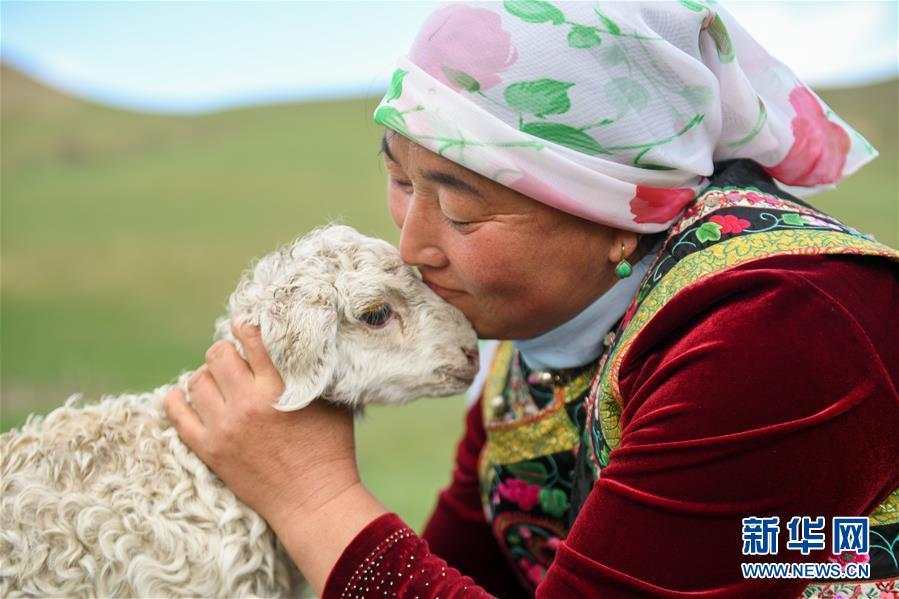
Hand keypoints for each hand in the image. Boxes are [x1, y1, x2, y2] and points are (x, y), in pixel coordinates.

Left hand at [164, 320, 388, 593]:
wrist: (313, 501)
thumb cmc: (330, 450)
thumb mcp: (332, 402)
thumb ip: (316, 372)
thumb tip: (310, 343)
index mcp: (278, 387)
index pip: (251, 339)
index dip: (246, 327)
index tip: (245, 326)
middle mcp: (247, 403)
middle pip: (218, 355)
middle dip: (225, 350)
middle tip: (233, 357)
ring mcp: (224, 427)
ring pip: (197, 380)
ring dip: (207, 375)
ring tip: (218, 380)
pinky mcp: (209, 449)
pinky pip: (178, 415)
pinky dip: (176, 400)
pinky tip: (182, 394)